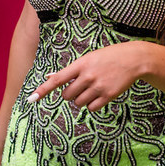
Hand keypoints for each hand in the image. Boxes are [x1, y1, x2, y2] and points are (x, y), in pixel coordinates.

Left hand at [27, 42, 149, 110]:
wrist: (133, 59)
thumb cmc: (108, 57)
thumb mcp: (88, 58)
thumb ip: (70, 70)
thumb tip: (50, 77)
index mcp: (81, 64)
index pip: (57, 79)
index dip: (43, 89)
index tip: (31, 99)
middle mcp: (88, 76)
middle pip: (67, 95)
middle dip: (70, 93)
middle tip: (81, 85)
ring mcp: (98, 87)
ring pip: (78, 103)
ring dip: (81, 99)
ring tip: (93, 88)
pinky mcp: (108, 96)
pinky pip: (91, 108)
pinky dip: (92, 104)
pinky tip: (100, 94)